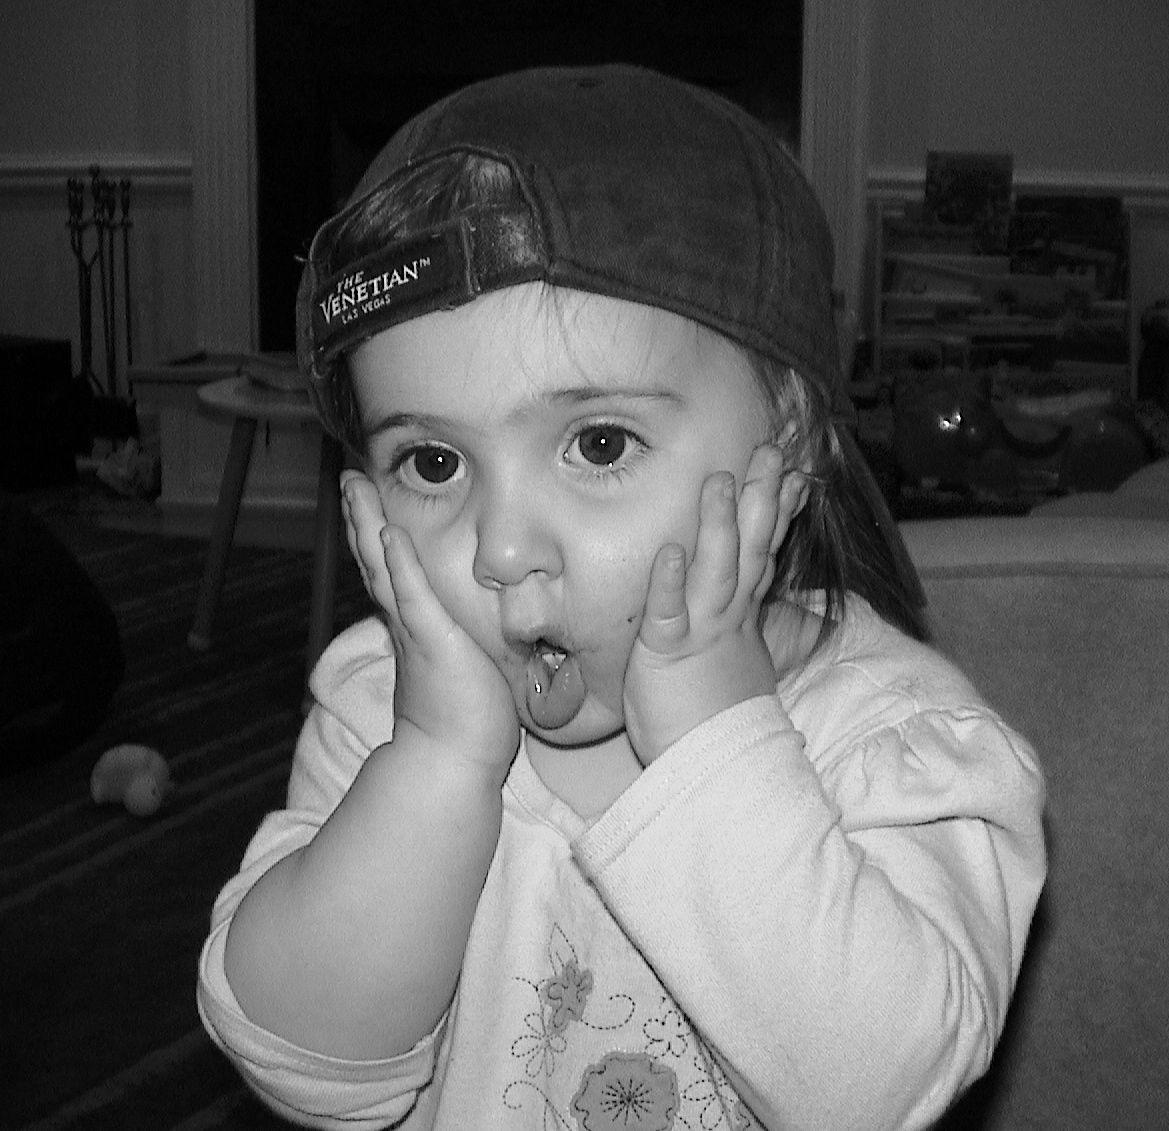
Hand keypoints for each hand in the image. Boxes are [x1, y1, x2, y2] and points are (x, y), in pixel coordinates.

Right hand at [342, 472, 519, 774]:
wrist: (455, 760)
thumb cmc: (467, 719)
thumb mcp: (464, 666)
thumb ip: (460, 641)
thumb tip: (469, 629)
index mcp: (413, 627)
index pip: (391, 573)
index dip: (377, 537)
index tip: (368, 502)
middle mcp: (406, 623)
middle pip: (376, 560)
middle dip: (362, 517)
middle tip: (348, 479)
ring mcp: (415, 630)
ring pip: (384, 568)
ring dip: (368, 525)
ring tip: (356, 489)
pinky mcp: (432, 640)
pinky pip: (412, 596)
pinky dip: (400, 564)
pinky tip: (388, 533)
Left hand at [622, 444, 806, 763]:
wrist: (708, 765)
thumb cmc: (716, 713)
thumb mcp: (744, 662)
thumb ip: (764, 628)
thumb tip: (794, 610)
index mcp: (740, 615)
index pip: (764, 553)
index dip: (779, 513)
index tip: (795, 472)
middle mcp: (726, 616)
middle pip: (748, 549)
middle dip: (759, 501)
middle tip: (769, 453)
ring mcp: (699, 632)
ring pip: (714, 571)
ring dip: (717, 527)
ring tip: (721, 483)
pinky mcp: (665, 652)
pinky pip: (667, 613)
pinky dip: (668, 583)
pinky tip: (669, 552)